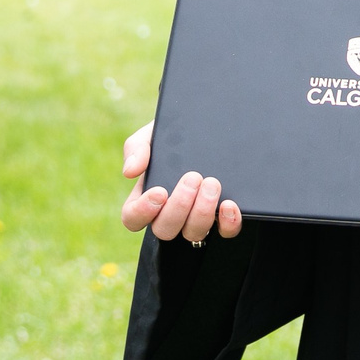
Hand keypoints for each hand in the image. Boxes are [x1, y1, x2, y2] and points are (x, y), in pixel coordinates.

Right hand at [119, 120, 241, 243]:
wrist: (211, 125)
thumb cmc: (176, 136)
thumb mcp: (153, 134)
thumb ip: (137, 147)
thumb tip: (130, 171)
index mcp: (146, 197)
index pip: (133, 218)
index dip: (143, 212)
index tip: (159, 192)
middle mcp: (170, 213)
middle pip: (164, 229)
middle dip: (179, 206)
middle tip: (193, 177)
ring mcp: (195, 219)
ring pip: (193, 234)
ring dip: (202, 212)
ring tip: (213, 183)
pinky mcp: (221, 219)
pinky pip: (224, 233)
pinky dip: (227, 223)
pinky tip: (229, 205)